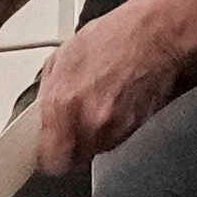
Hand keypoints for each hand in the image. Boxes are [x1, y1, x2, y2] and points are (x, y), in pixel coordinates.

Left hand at [22, 0, 194, 173]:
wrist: (153, 36)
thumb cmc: (111, 38)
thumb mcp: (61, 57)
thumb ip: (48, 93)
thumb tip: (43, 112)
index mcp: (63, 104)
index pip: (51, 160)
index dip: (47, 158)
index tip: (47, 152)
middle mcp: (89, 123)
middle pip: (74, 160)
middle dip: (70, 147)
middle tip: (71, 127)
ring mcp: (116, 129)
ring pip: (96, 150)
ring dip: (93, 137)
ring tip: (97, 107)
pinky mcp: (136, 129)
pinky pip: (117, 139)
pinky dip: (113, 129)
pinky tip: (114, 104)